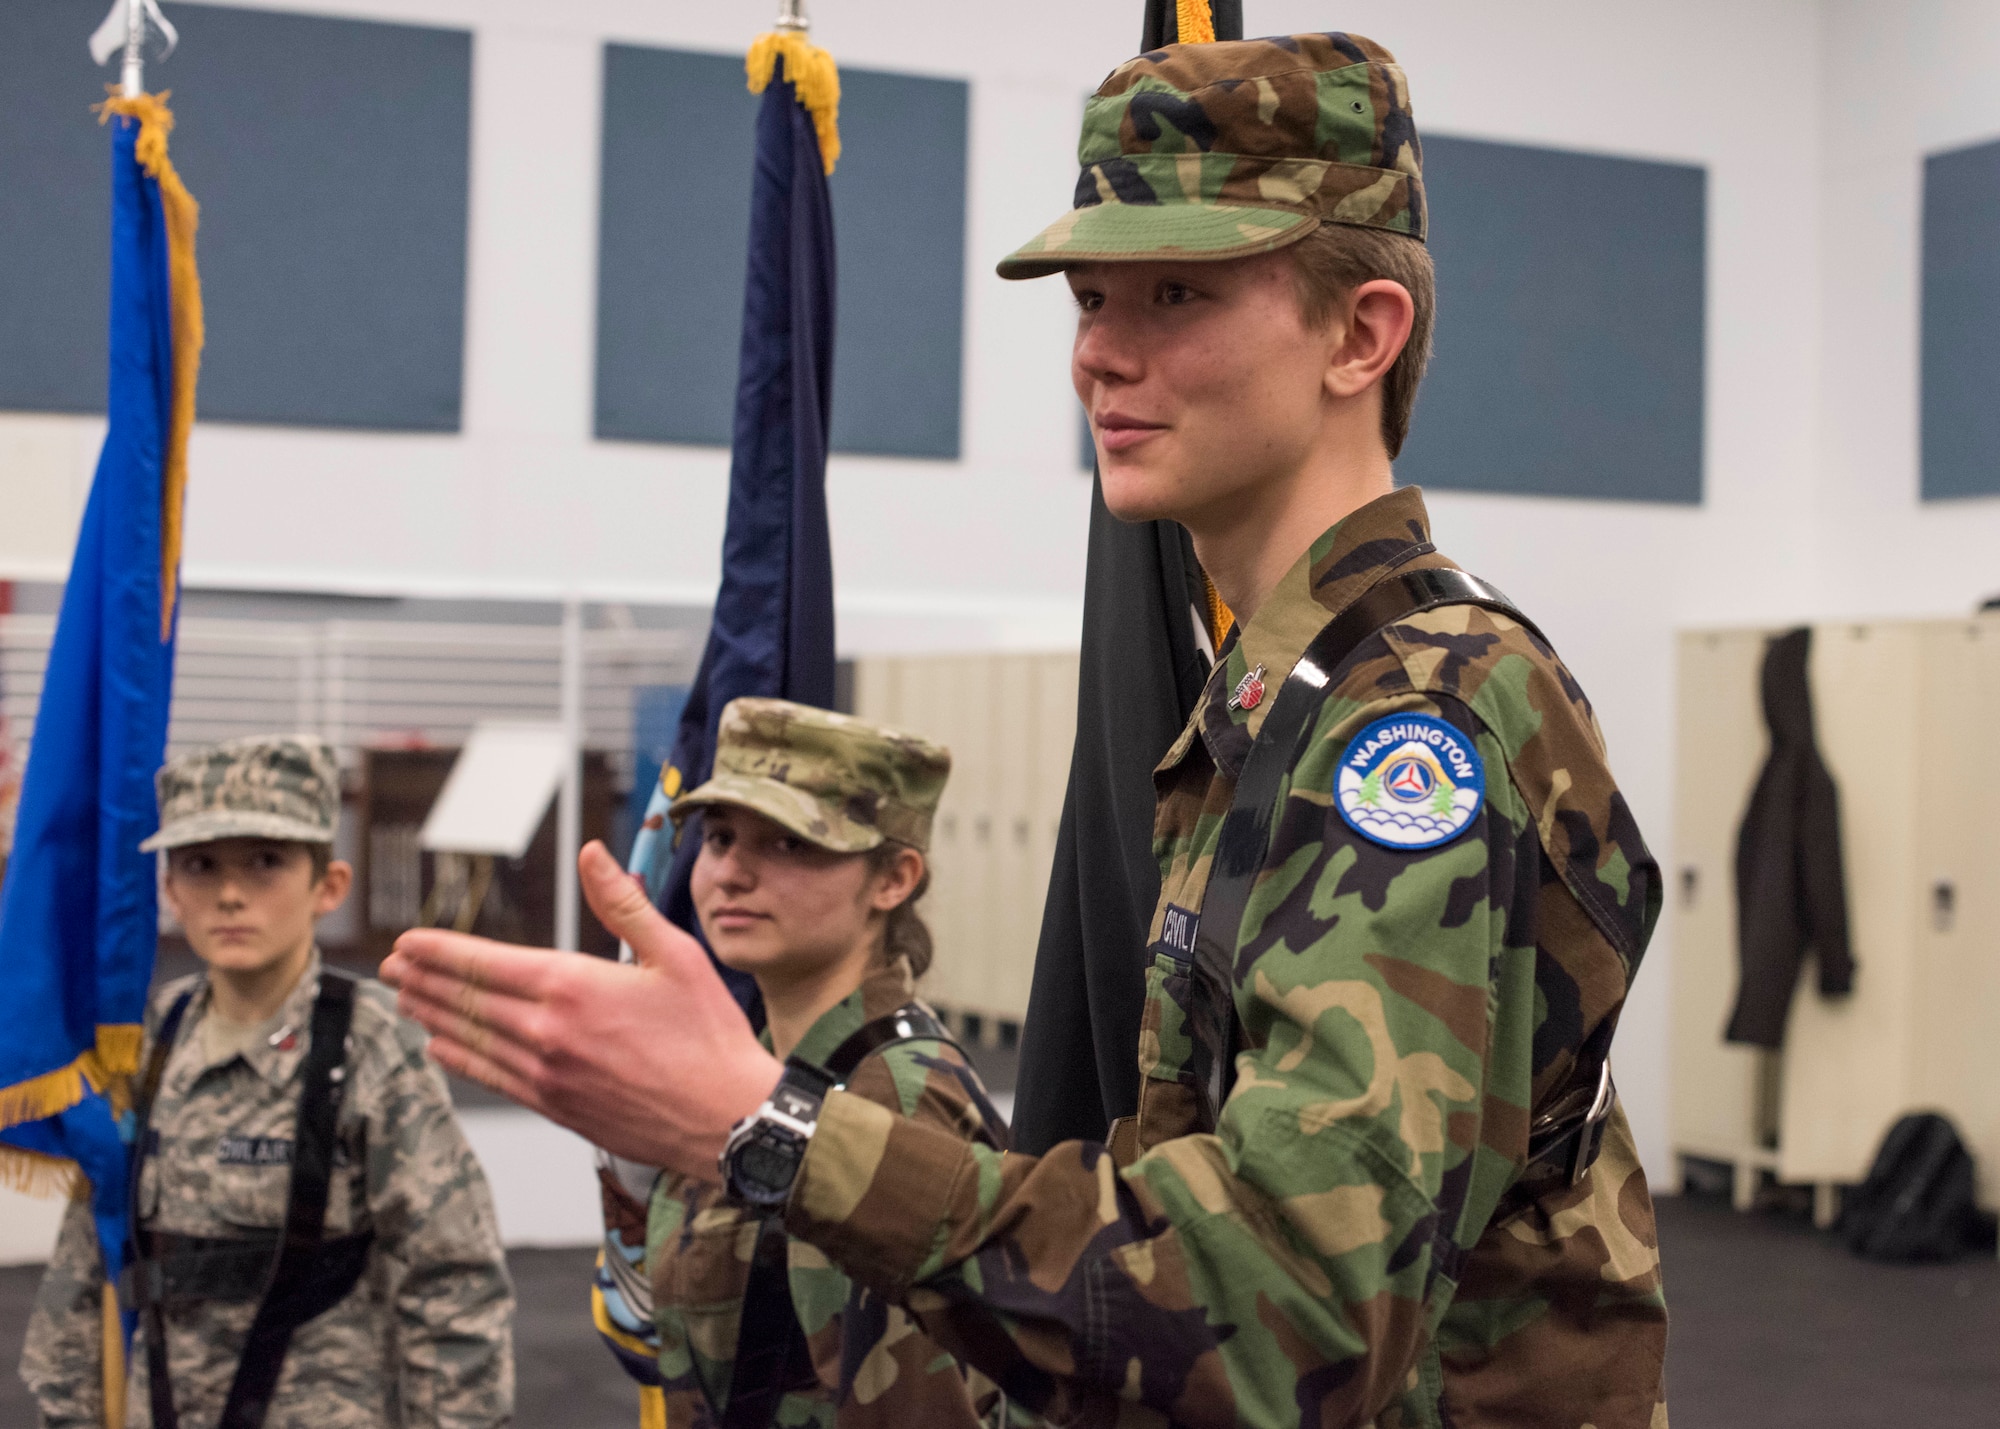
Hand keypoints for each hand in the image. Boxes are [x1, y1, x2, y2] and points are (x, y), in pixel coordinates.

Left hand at [380, 841, 780, 1175]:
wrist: (727, 1118)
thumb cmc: (710, 1035)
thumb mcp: (676, 955)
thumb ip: (624, 905)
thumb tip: (593, 856)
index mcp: (575, 987)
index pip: (487, 963)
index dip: (441, 951)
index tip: (408, 941)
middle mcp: (550, 1032)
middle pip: (469, 1001)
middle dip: (424, 979)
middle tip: (391, 966)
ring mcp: (549, 1075)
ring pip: (473, 1040)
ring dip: (433, 1016)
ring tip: (404, 999)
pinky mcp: (557, 1108)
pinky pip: (493, 1079)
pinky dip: (460, 1060)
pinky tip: (440, 1048)